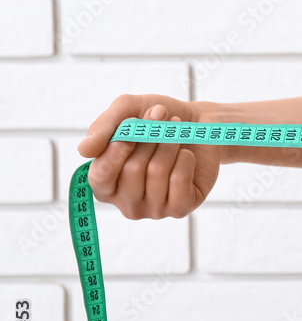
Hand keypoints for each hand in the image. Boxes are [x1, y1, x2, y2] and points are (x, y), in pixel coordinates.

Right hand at [76, 94, 220, 219]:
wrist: (198, 124)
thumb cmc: (156, 121)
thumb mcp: (126, 111)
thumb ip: (102, 128)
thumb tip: (84, 151)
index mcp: (105, 184)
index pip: (101, 175)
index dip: (117, 149)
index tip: (134, 121)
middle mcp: (126, 202)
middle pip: (131, 171)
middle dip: (149, 137)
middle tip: (162, 114)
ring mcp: (153, 209)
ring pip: (157, 173)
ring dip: (169, 144)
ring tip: (176, 130)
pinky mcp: (180, 208)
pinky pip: (180, 183)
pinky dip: (185, 160)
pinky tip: (187, 154)